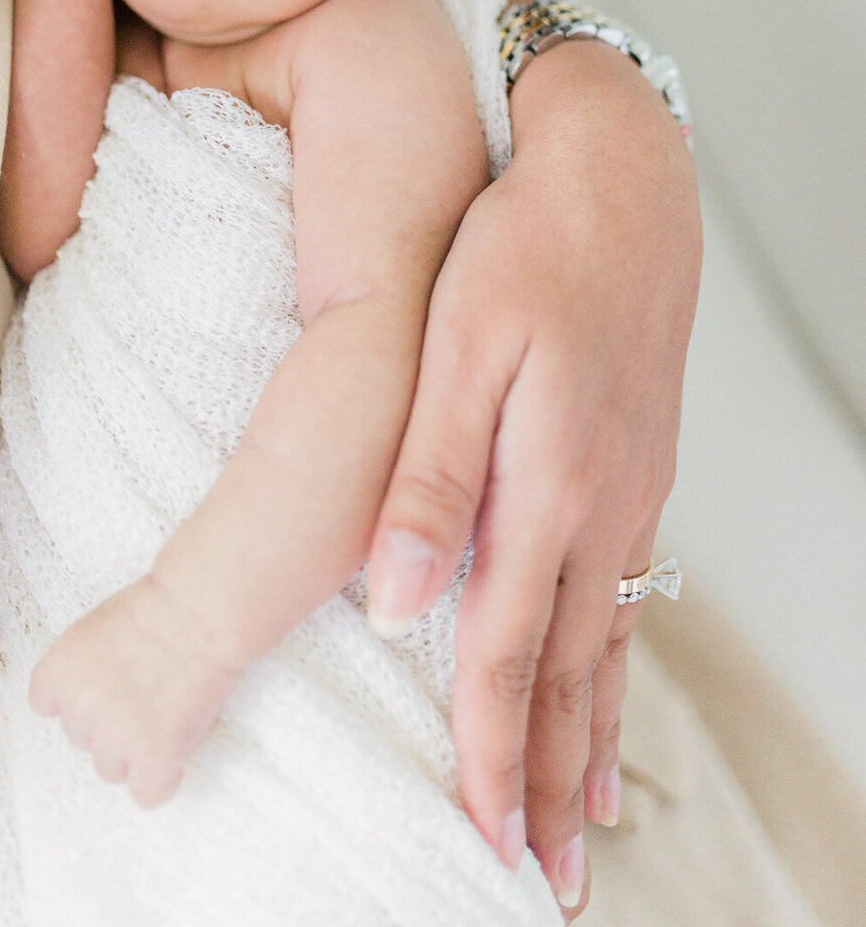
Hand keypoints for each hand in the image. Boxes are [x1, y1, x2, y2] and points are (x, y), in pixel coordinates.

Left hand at [29, 574, 241, 807]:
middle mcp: (78, 708)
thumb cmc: (158, 606)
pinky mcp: (154, 755)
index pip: (46, 705)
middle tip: (145, 693)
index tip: (103, 689)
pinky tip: (175, 751)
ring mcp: (114, 736)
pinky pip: (148, 793)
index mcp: (59, 670)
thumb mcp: (97, 627)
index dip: (79, 698)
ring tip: (164, 714)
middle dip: (110, 723)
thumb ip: (82, 668)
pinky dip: (162, 778)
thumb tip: (94, 698)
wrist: (199, 610)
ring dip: (134, 752)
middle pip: (82, 739)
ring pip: (111, 769)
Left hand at [366, 43, 699, 916]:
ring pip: (607, 646)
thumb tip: (396, 602)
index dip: (485, 755)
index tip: (475, 840)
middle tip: (542, 882)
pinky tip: (613, 689)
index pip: (505, 654)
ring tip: (582, 827)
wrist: (623, 176)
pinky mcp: (634, 467)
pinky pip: (630, 593)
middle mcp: (602, 508)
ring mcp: (629, 491)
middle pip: (567, 676)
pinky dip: (618, 666)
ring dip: (588, 742)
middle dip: (546, 784)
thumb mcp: (463, 345)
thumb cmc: (529, 246)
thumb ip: (431, 475)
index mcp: (549, 488)